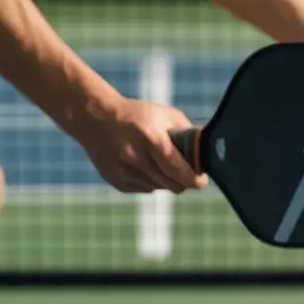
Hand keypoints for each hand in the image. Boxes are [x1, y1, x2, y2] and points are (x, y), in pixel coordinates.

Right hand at [77, 97, 208, 193]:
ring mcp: (125, 172)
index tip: (201, 180)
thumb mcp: (166, 116)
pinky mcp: (117, 181)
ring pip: (161, 188)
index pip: (180, 171)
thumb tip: (207, 154)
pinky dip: (151, 180)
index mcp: (151, 139)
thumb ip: (188, 135)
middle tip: (187, 172)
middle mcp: (136, 158)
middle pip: (174, 185)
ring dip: (167, 180)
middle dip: (184, 181)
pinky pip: (146, 189)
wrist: (95, 118)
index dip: (195, 180)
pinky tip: (143, 164)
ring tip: (160, 161)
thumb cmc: (137, 115)